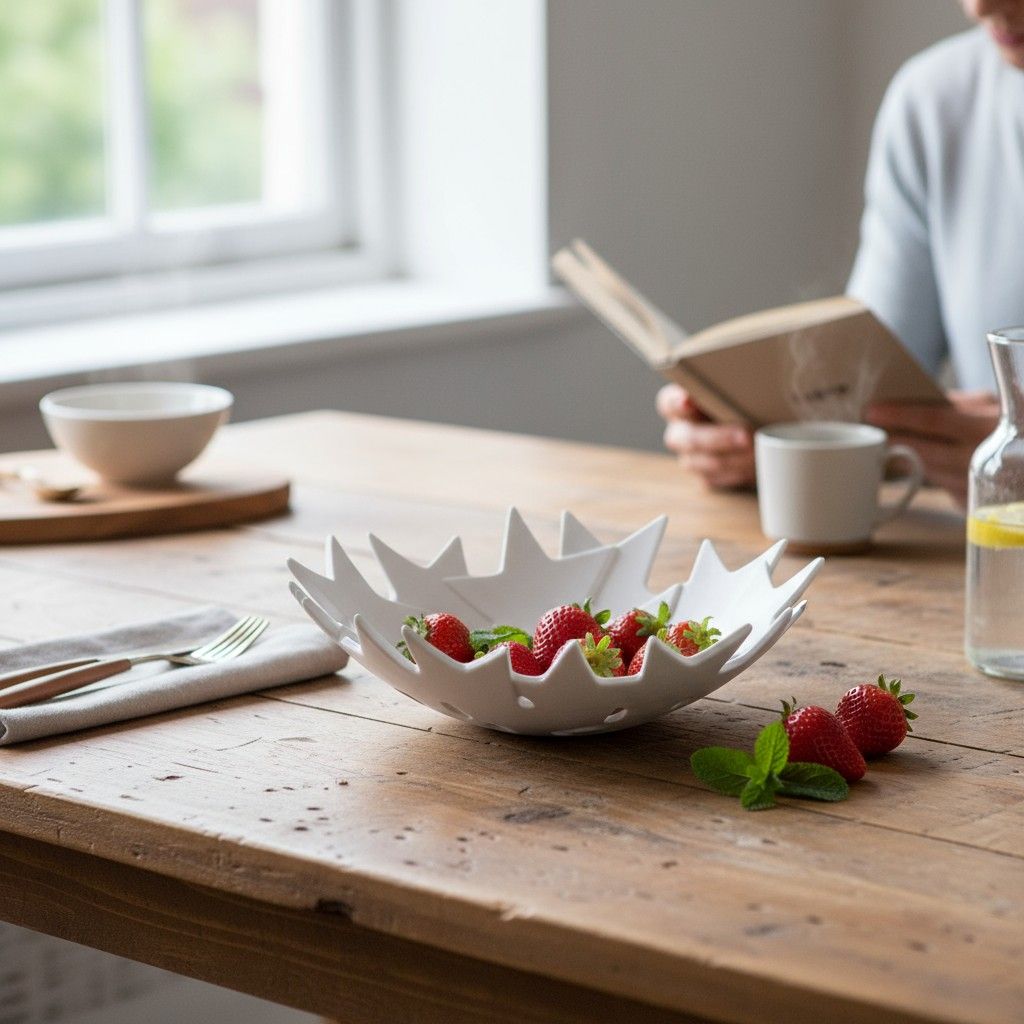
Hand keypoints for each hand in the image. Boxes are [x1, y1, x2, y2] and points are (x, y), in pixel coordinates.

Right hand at [656, 383, 754, 489]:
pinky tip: (754, 465)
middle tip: (746, 436)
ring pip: (701, 462)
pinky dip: (736, 473)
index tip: (688, 401)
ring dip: (732, 459)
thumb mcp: (739, 392)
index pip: (669, 403)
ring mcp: (690, 456)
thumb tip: (750, 376)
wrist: (761, 430)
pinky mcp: (705, 476)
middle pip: (688, 438)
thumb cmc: (747, 403)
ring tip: (758, 452)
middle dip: (718, 438)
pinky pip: (715, 478)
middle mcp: (680, 431)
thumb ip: (733, 389)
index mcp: (680, 404)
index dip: (677, 404)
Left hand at [866, 389, 998, 504]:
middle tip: (867, 428)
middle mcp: (984, 461)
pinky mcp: (973, 505)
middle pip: (923, 450)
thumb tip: (921, 401)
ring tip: (881, 442)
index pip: (936, 419)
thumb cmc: (1020, 426)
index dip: (901, 414)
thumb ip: (964, 404)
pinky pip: (939, 485)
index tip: (872, 409)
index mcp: (991, 428)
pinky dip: (923, 472)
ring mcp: (977, 488)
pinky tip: (907, 462)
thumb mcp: (997, 407)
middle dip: (892, 439)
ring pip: (927, 470)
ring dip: (902, 457)